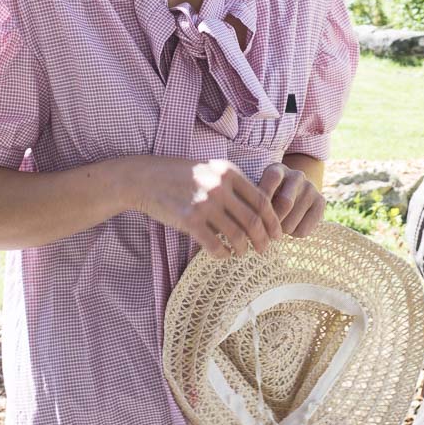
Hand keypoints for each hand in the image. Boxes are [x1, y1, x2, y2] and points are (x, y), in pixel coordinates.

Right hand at [132, 157, 282, 258]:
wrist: (146, 178)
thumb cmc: (181, 175)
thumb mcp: (212, 170)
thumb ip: (234, 184)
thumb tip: (259, 210)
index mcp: (229, 172)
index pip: (262, 200)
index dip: (273, 221)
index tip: (277, 234)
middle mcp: (220, 187)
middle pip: (253, 220)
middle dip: (263, 239)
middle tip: (265, 250)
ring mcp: (204, 203)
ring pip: (237, 235)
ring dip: (244, 249)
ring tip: (243, 253)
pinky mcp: (189, 220)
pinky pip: (214, 244)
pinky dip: (223, 254)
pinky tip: (223, 255)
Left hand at [258, 162, 325, 237]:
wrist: (295, 193)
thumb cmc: (269, 196)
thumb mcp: (258, 193)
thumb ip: (253, 203)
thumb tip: (250, 222)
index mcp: (277, 169)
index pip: (272, 179)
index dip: (262, 199)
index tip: (254, 216)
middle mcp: (297, 175)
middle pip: (285, 204)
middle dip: (271, 221)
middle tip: (264, 228)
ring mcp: (311, 188)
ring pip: (290, 223)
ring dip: (280, 230)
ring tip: (278, 225)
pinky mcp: (321, 202)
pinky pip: (303, 230)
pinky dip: (293, 234)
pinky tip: (292, 226)